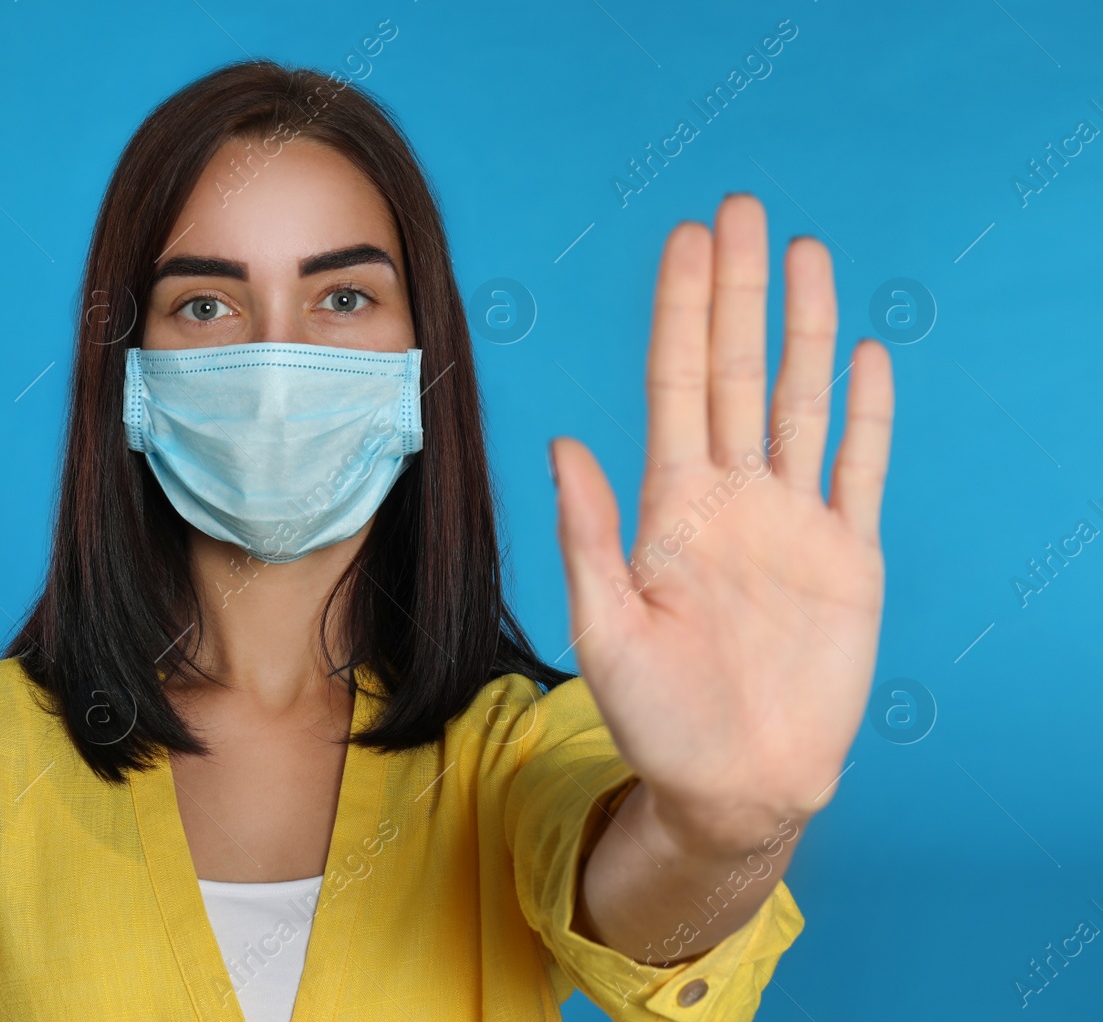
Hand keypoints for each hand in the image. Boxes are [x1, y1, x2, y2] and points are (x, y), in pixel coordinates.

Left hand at [547, 193, 894, 855]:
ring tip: (806, 254)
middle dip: (740, 291)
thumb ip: (590, 535)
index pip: (676, 385)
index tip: (687, 241)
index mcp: (671, 508)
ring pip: (801, 402)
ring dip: (805, 328)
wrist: (735, 786)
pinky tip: (863, 354)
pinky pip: (860, 469)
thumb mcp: (607, 628)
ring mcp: (794, 523)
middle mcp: (732, 498)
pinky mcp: (848, 558)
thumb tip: (562, 442)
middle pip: (738, 371)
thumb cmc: (656, 719)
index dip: (682, 312)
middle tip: (742, 210)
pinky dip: (866, 414)